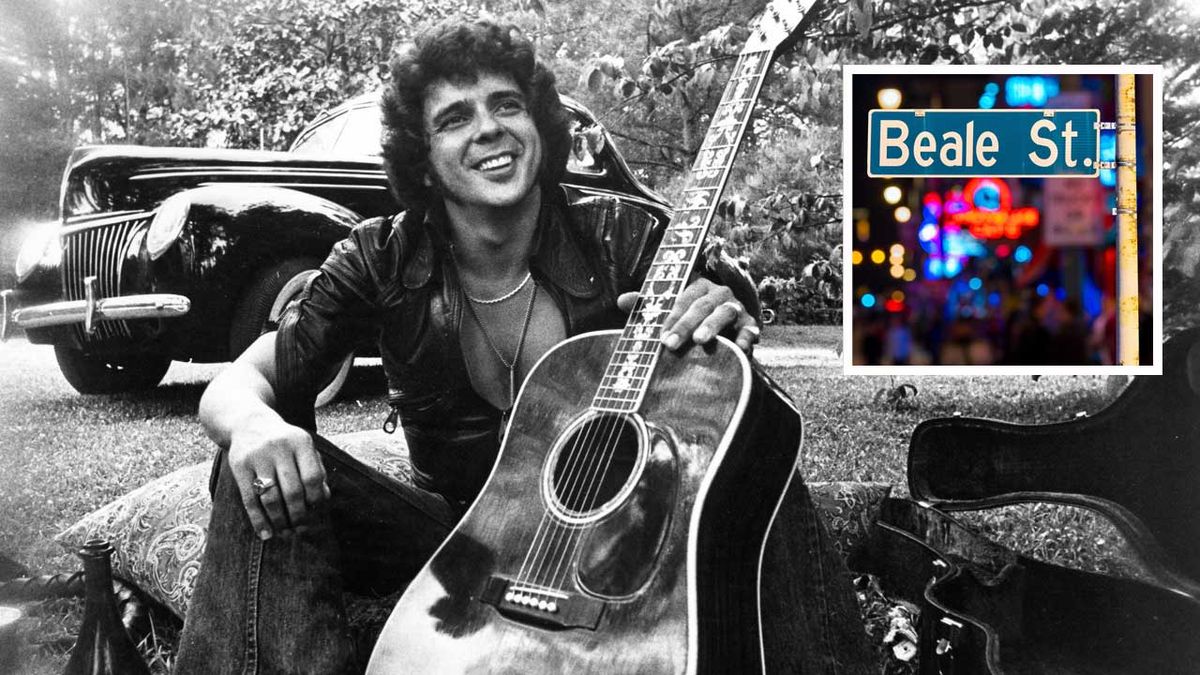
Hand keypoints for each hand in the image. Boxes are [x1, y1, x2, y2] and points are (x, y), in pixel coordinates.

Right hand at [227, 416, 330, 540]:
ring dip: (279, 521)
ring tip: (286, 533)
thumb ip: (316, 470)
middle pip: (292, 491)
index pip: (312, 477)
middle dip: (298, 515)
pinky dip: (258, 520)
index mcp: (300, 442)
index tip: (316, 513)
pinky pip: (250, 500)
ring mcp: (257, 457)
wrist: (249, 424)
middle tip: (301, 530)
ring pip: (271, 498)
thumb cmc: (284, 442)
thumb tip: (324, 499)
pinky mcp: (239, 466)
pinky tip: (266, 533)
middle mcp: (279, 448)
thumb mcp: (303, 448)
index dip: (316, 499)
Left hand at [617, 277, 759, 352]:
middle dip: (685, 325)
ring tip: (700, 341)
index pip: (683, 298)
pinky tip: (740, 347)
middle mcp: (718, 293)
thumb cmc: (688, 318)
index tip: (659, 336)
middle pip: (701, 306)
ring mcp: (735, 307)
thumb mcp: (668, 310)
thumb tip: (621, 300)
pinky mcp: (750, 323)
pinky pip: (750, 328)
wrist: (721, 331)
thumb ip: (649, 305)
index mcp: (697, 286)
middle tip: (671, 344)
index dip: (671, 317)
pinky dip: (747, 336)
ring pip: (724, 312)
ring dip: (712, 326)